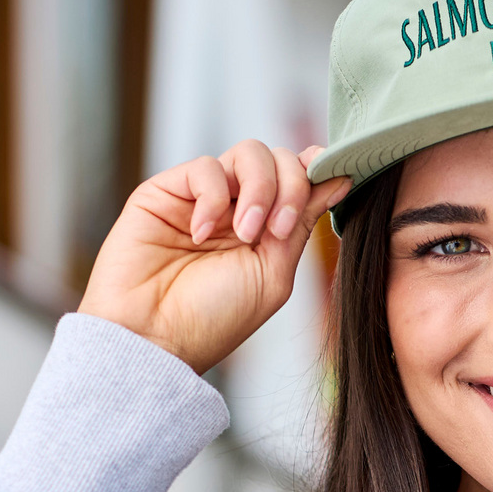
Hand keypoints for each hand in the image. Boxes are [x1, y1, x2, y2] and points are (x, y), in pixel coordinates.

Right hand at [78, 142, 350, 373]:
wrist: (153, 338)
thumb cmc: (213, 319)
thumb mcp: (273, 274)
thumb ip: (302, 224)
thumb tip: (339, 178)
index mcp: (269, 229)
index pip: (302, 177)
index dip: (319, 172)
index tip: (337, 181)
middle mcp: (239, 207)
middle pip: (282, 158)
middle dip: (291, 187)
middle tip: (278, 230)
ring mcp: (205, 197)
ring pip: (250, 153)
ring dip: (260, 190)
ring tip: (245, 234)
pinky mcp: (167, 190)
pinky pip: (205, 167)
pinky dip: (212, 199)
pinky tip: (200, 235)